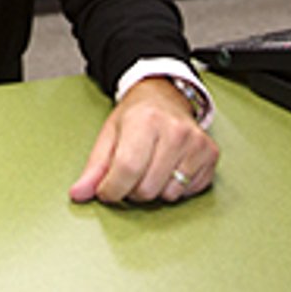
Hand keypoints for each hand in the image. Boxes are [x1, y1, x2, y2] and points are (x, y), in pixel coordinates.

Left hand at [68, 76, 218, 203]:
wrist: (164, 96)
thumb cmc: (136, 116)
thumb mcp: (109, 135)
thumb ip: (94, 168)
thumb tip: (79, 194)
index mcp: (145, 121)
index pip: (126, 170)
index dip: (111, 189)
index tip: (106, 190)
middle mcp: (175, 131)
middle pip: (147, 189)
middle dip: (132, 190)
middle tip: (131, 172)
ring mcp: (196, 143)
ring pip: (168, 195)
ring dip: (154, 189)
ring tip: (151, 167)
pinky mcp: (211, 154)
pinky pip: (188, 192)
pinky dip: (175, 187)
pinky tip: (169, 167)